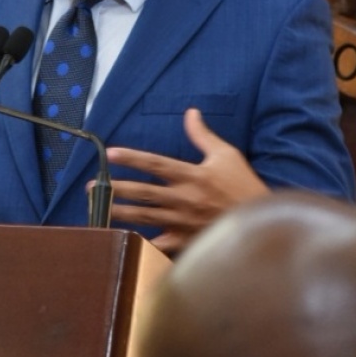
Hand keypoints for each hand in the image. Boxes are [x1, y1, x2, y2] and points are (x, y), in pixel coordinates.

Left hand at [102, 108, 268, 254]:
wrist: (263, 222)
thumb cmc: (244, 186)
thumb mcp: (226, 155)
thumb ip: (203, 135)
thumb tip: (190, 112)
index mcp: (192, 175)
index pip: (156, 164)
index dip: (132, 158)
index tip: (110, 153)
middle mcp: (184, 199)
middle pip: (143, 193)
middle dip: (116, 189)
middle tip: (92, 186)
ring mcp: (183, 222)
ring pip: (145, 218)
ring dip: (120, 213)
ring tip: (98, 209)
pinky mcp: (186, 241)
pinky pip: (160, 244)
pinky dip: (141, 243)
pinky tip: (121, 240)